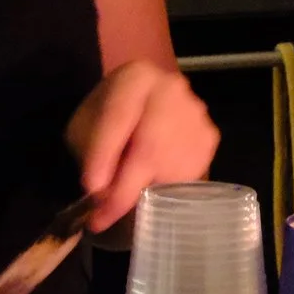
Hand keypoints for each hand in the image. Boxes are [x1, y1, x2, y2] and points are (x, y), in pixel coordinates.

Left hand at [67, 59, 220, 229]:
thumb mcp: (83, 129)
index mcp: (136, 77)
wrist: (137, 112)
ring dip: (145, 192)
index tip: (91, 188)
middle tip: (103, 216)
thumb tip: (102, 191)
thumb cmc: (105, 121)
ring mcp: (196, 114)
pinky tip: (149, 186)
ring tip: (123, 201)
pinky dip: (165, 190)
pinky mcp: (209, 139)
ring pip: (172, 164)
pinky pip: (188, 175)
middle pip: (151, 144)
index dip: (104, 155)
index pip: (119, 116)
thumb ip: (91, 154)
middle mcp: (172, 89)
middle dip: (125, 186)